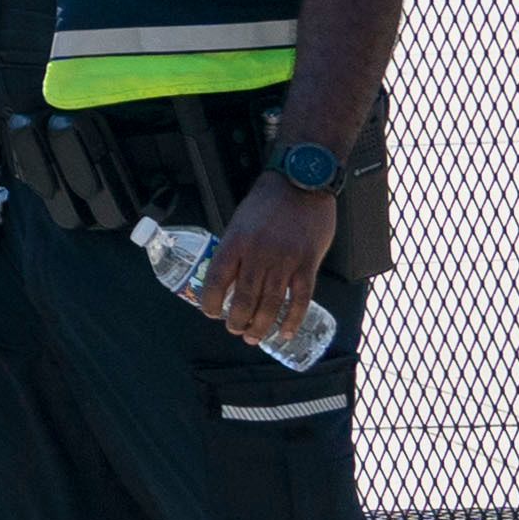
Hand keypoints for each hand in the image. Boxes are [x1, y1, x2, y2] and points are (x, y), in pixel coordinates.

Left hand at [201, 171, 333, 350]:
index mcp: (236, 241)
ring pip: (270, 303)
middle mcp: (258, 253)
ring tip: (254, 337)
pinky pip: (300, 299)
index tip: (211, 313)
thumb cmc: (268, 201)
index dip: (212, 301)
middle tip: (235, 330)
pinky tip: (285, 332)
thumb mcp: (240, 220)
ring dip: (261, 326)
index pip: (217, 279)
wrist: (302, 182)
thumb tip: (228, 278)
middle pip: (245, 297)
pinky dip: (292, 320)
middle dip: (237, 321)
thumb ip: (235, 248)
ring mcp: (285, 259)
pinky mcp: (308, 263)